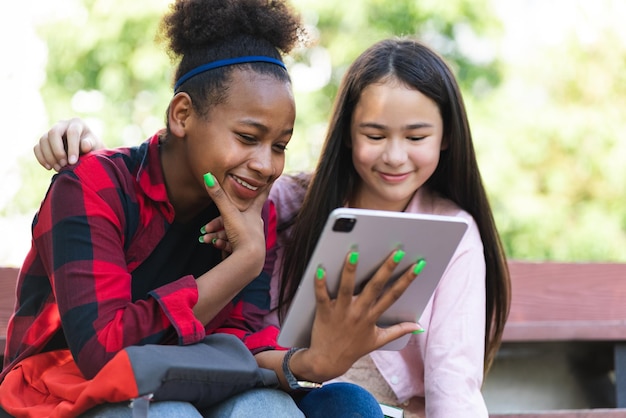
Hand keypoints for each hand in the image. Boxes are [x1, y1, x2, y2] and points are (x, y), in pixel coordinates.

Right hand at [34, 118, 103, 170]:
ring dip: (49, 156)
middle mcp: (62, 125)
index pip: (72, 132)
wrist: (86, 152)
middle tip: (64, 165)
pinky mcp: (44, 141)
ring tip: (59, 168)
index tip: (73, 162)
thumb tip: (85, 145)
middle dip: (57, 151)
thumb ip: (91, 144)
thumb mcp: (95, 146)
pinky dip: (41, 158)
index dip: (72, 147)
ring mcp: (51, 132)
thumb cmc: (92, 148)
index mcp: (76, 123)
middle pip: (53, 133)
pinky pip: (37, 147)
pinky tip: (49, 167)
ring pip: (43, 140)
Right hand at [192, 173, 271, 323]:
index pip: (260, 195)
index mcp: (254, 212)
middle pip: (234, 217)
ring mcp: (250, 237)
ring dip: (216, 234)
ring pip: (230, 231)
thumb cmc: (243, 235)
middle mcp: (253, 224)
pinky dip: (222, 243)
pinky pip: (232, 242)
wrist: (249, 261)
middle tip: (206, 228)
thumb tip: (207, 176)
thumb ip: (218, 196)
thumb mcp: (228, 213)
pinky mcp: (245, 249)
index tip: (271, 178)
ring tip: (206, 238)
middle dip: (217, 222)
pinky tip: (215, 244)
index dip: (264, 187)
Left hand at [295, 250, 421, 381]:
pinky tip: (321, 269)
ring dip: (350, 271)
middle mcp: (359, 312)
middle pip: (375, 287)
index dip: (407, 280)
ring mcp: (341, 312)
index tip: (417, 265)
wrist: (328, 361)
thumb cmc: (353, 349)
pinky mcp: (324, 312)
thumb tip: (418, 327)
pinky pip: (322, 296)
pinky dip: (320, 283)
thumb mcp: (378, 340)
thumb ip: (398, 331)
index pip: (393, 295)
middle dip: (387, 269)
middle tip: (397, 252)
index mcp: (372, 316)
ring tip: (354, 253)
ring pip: (347, 288)